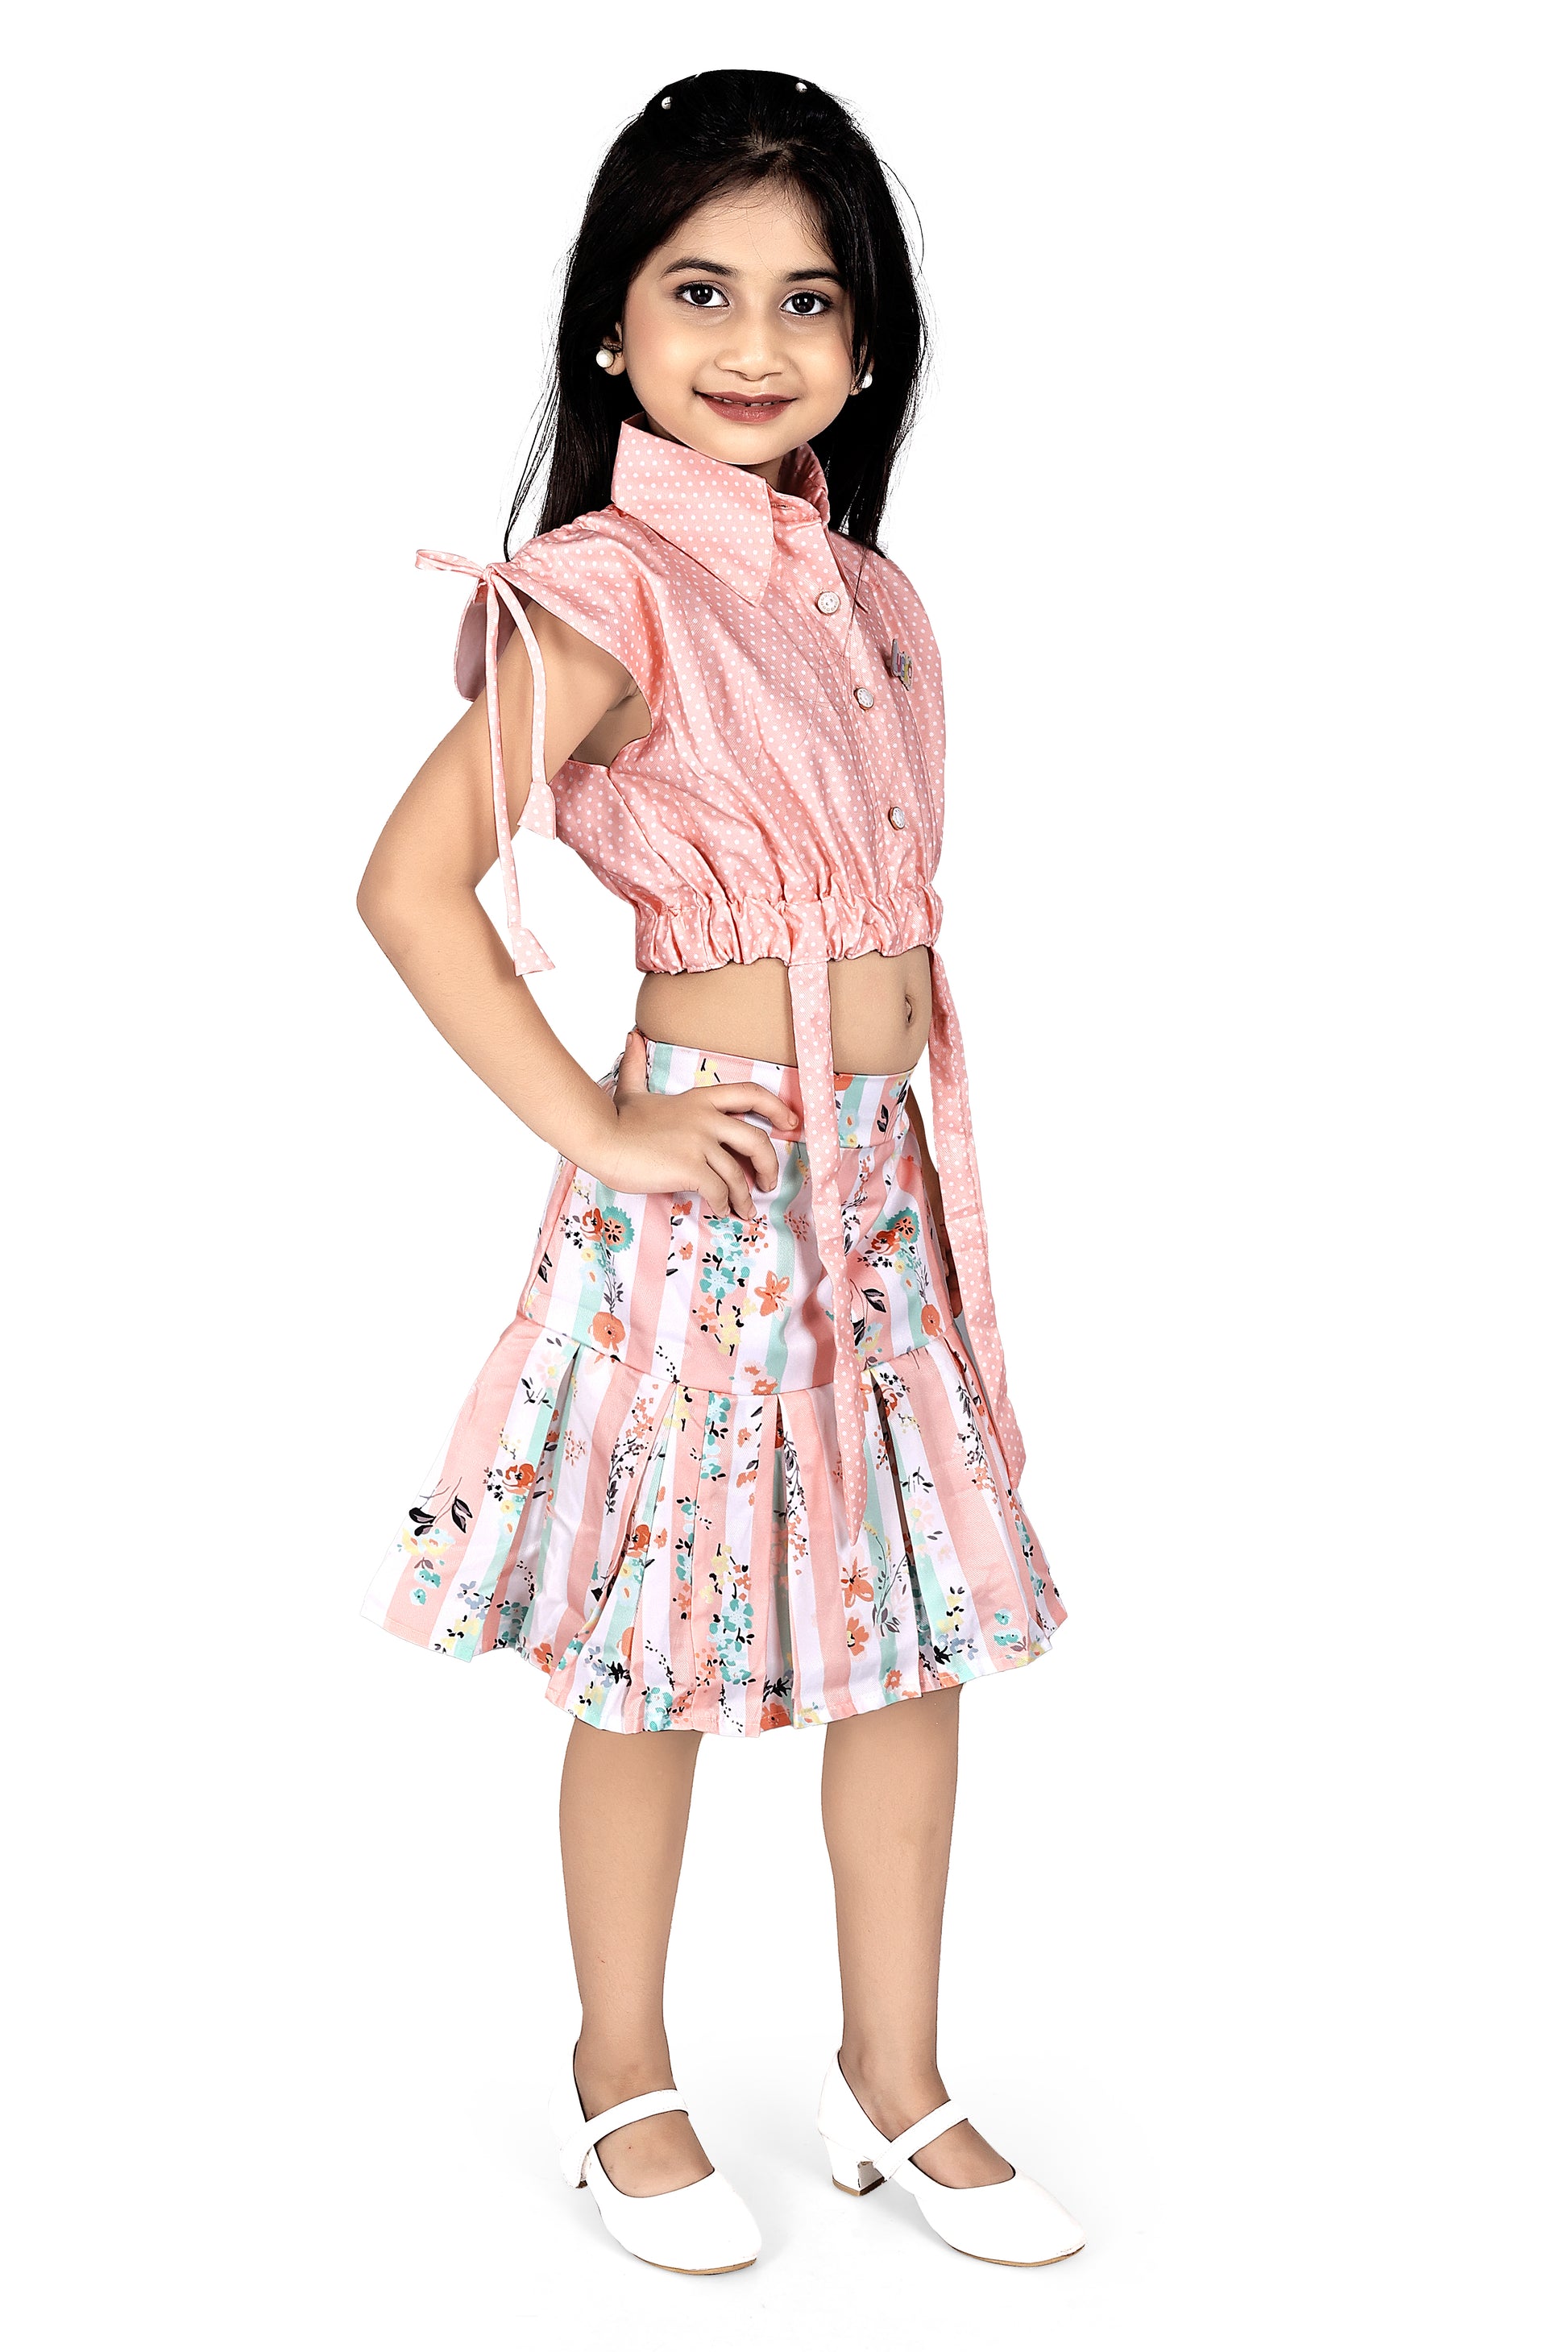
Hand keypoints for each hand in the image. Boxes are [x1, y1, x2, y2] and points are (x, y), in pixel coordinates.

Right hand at [589, 1030, 798, 1218]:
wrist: (599, 1137)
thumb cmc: (615, 1119)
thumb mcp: (631, 1088)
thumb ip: (636, 1065)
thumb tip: (632, 1037)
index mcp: (699, 1099)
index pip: (751, 1093)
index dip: (777, 1108)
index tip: (791, 1124)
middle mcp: (706, 1118)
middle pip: (757, 1141)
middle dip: (770, 1166)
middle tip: (768, 1184)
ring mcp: (699, 1143)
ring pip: (739, 1174)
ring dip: (745, 1197)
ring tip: (744, 1210)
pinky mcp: (690, 1167)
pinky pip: (720, 1191)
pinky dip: (724, 1204)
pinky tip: (720, 1211)